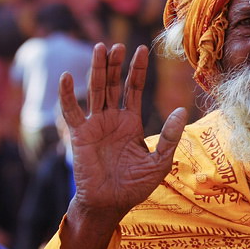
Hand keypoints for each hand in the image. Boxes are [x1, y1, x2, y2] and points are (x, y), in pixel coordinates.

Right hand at [59, 43, 186, 248]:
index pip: (134, 89)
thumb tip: (181, 110)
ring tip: (100, 49)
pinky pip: (72, 111)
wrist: (111, 204)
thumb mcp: (160, 162)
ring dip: (97, 70)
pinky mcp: (80, 134)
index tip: (142, 49)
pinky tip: (68, 76)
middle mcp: (112, 119)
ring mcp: (95, 125)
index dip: (137, 70)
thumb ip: (170, 137)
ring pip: (96, 91)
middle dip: (116, 65)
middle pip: (114, 84)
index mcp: (131, 122)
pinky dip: (68, 94)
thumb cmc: (135, 186)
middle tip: (119, 45)